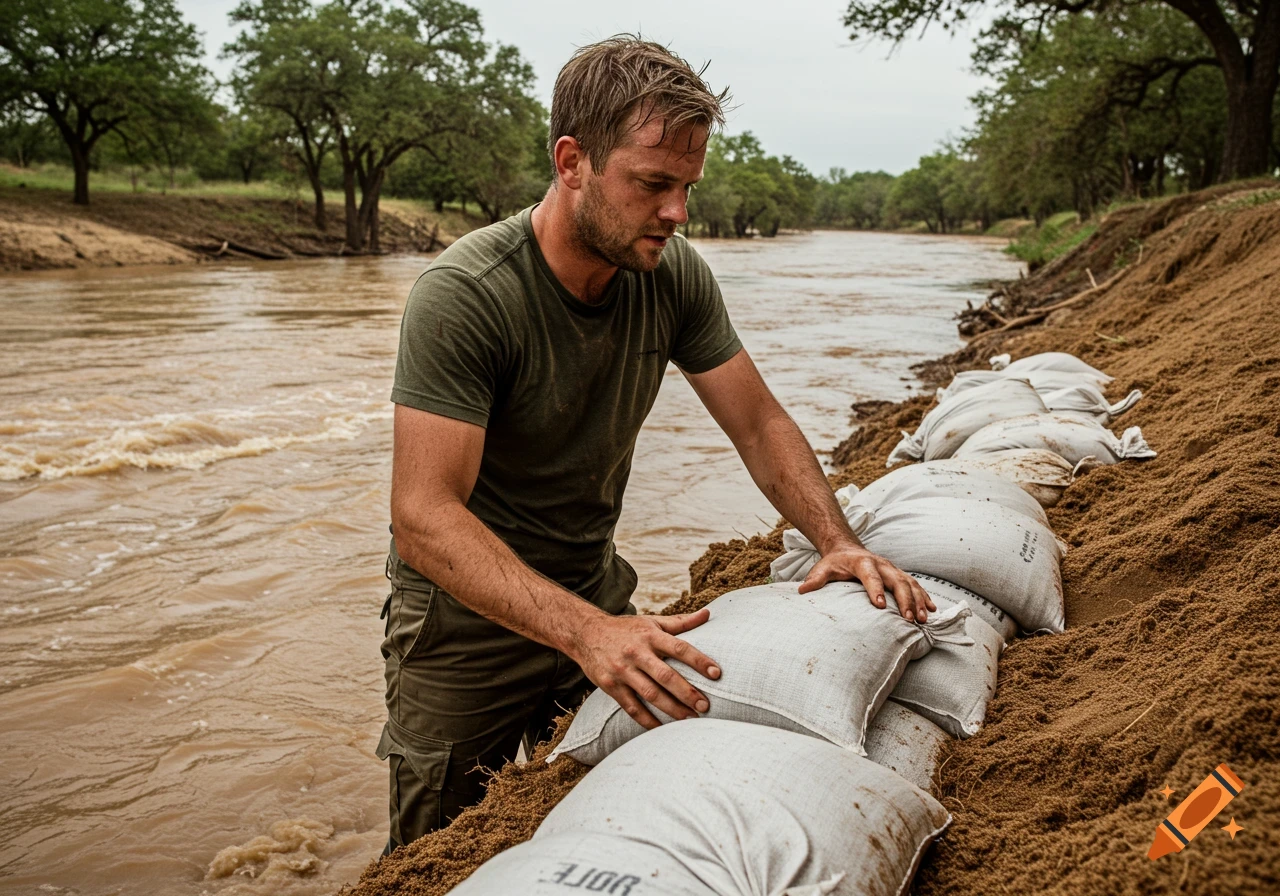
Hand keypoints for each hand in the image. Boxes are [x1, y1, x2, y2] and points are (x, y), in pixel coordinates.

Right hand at [571, 610, 721, 729]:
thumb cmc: (625, 629)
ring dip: (672, 709)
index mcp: (650, 636)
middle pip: (666, 675)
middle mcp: (636, 653)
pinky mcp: (610, 686)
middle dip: (687, 692)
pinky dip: (647, 720)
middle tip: (706, 706)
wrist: (585, 633)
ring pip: (650, 694)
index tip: (717, 673)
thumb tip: (708, 614)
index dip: (699, 660)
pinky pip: (632, 707)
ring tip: (690, 719)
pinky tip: (663, 728)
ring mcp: (622, 670)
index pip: (679, 648)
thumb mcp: (651, 622)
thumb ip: (680, 622)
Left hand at [797, 545, 936, 621]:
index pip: (870, 576)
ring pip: (910, 583)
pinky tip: (932, 609)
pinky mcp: (899, 575)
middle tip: (909, 619)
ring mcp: (892, 569)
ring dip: (918, 600)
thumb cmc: (835, 563)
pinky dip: (924, 596)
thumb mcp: (823, 568)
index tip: (880, 606)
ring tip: (922, 619)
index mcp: (862, 563)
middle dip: (905, 600)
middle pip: (896, 580)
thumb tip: (802, 590)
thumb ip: (815, 579)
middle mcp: (881, 564)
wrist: (846, 549)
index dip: (875, 589)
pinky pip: (915, 585)